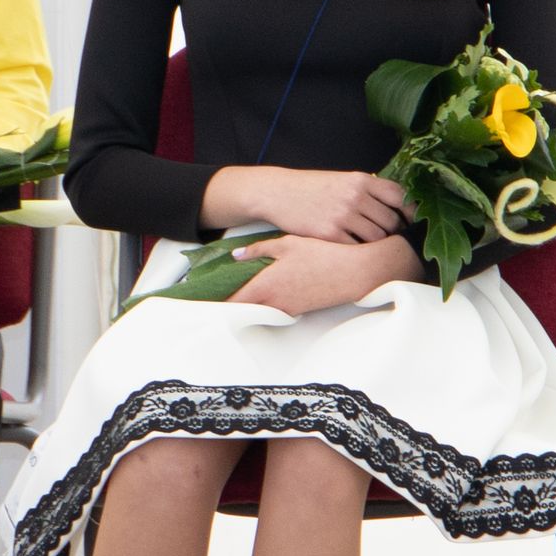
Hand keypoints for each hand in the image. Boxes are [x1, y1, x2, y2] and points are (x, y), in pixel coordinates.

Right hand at [203, 164, 412, 243]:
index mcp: (362, 181)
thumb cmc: (311, 187)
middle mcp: (356, 196)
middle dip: (394, 233)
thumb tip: (396, 206)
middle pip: (392, 222)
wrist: (278, 193)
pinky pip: (357, 248)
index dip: (411, 212)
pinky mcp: (330, 234)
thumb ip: (367, 191)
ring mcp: (344, 216)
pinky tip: (353, 249)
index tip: (412, 222)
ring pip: (377, 238)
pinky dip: (358, 251)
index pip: (400, 197)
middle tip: (391, 240)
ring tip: (371, 246)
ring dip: (377, 244)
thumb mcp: (342, 180)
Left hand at [223, 232, 409, 316]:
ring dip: (247, 304)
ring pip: (259, 311)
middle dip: (227, 304)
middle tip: (212, 296)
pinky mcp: (300, 310)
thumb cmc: (324, 255)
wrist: (357, 273)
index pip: (232, 300)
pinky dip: (264, 304)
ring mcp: (288, 309)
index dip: (214, 302)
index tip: (199, 300)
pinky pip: (274, 309)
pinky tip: (264, 292)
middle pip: (243, 310)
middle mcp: (275, 303)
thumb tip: (236, 256)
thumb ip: (259, 250)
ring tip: (234, 293)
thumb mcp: (288, 244)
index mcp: (266, 286)